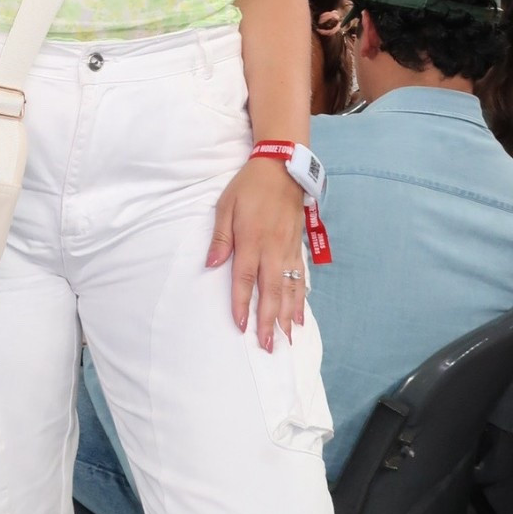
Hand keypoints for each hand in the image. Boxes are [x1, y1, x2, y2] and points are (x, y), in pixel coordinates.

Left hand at [207, 159, 306, 349]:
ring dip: (287, 316)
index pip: (245, 278)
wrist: (282, 168)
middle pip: (271, 290)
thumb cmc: (249, 186)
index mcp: (251, 240)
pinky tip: (299, 315)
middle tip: (267, 345)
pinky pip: (300, 278)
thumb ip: (220, 237)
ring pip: (289, 288)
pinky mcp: (297, 247)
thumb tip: (212, 264)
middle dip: (268, 320)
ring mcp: (288, 249)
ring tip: (286, 339)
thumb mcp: (226, 205)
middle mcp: (272, 249)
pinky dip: (300, 299)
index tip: (240, 325)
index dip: (243, 303)